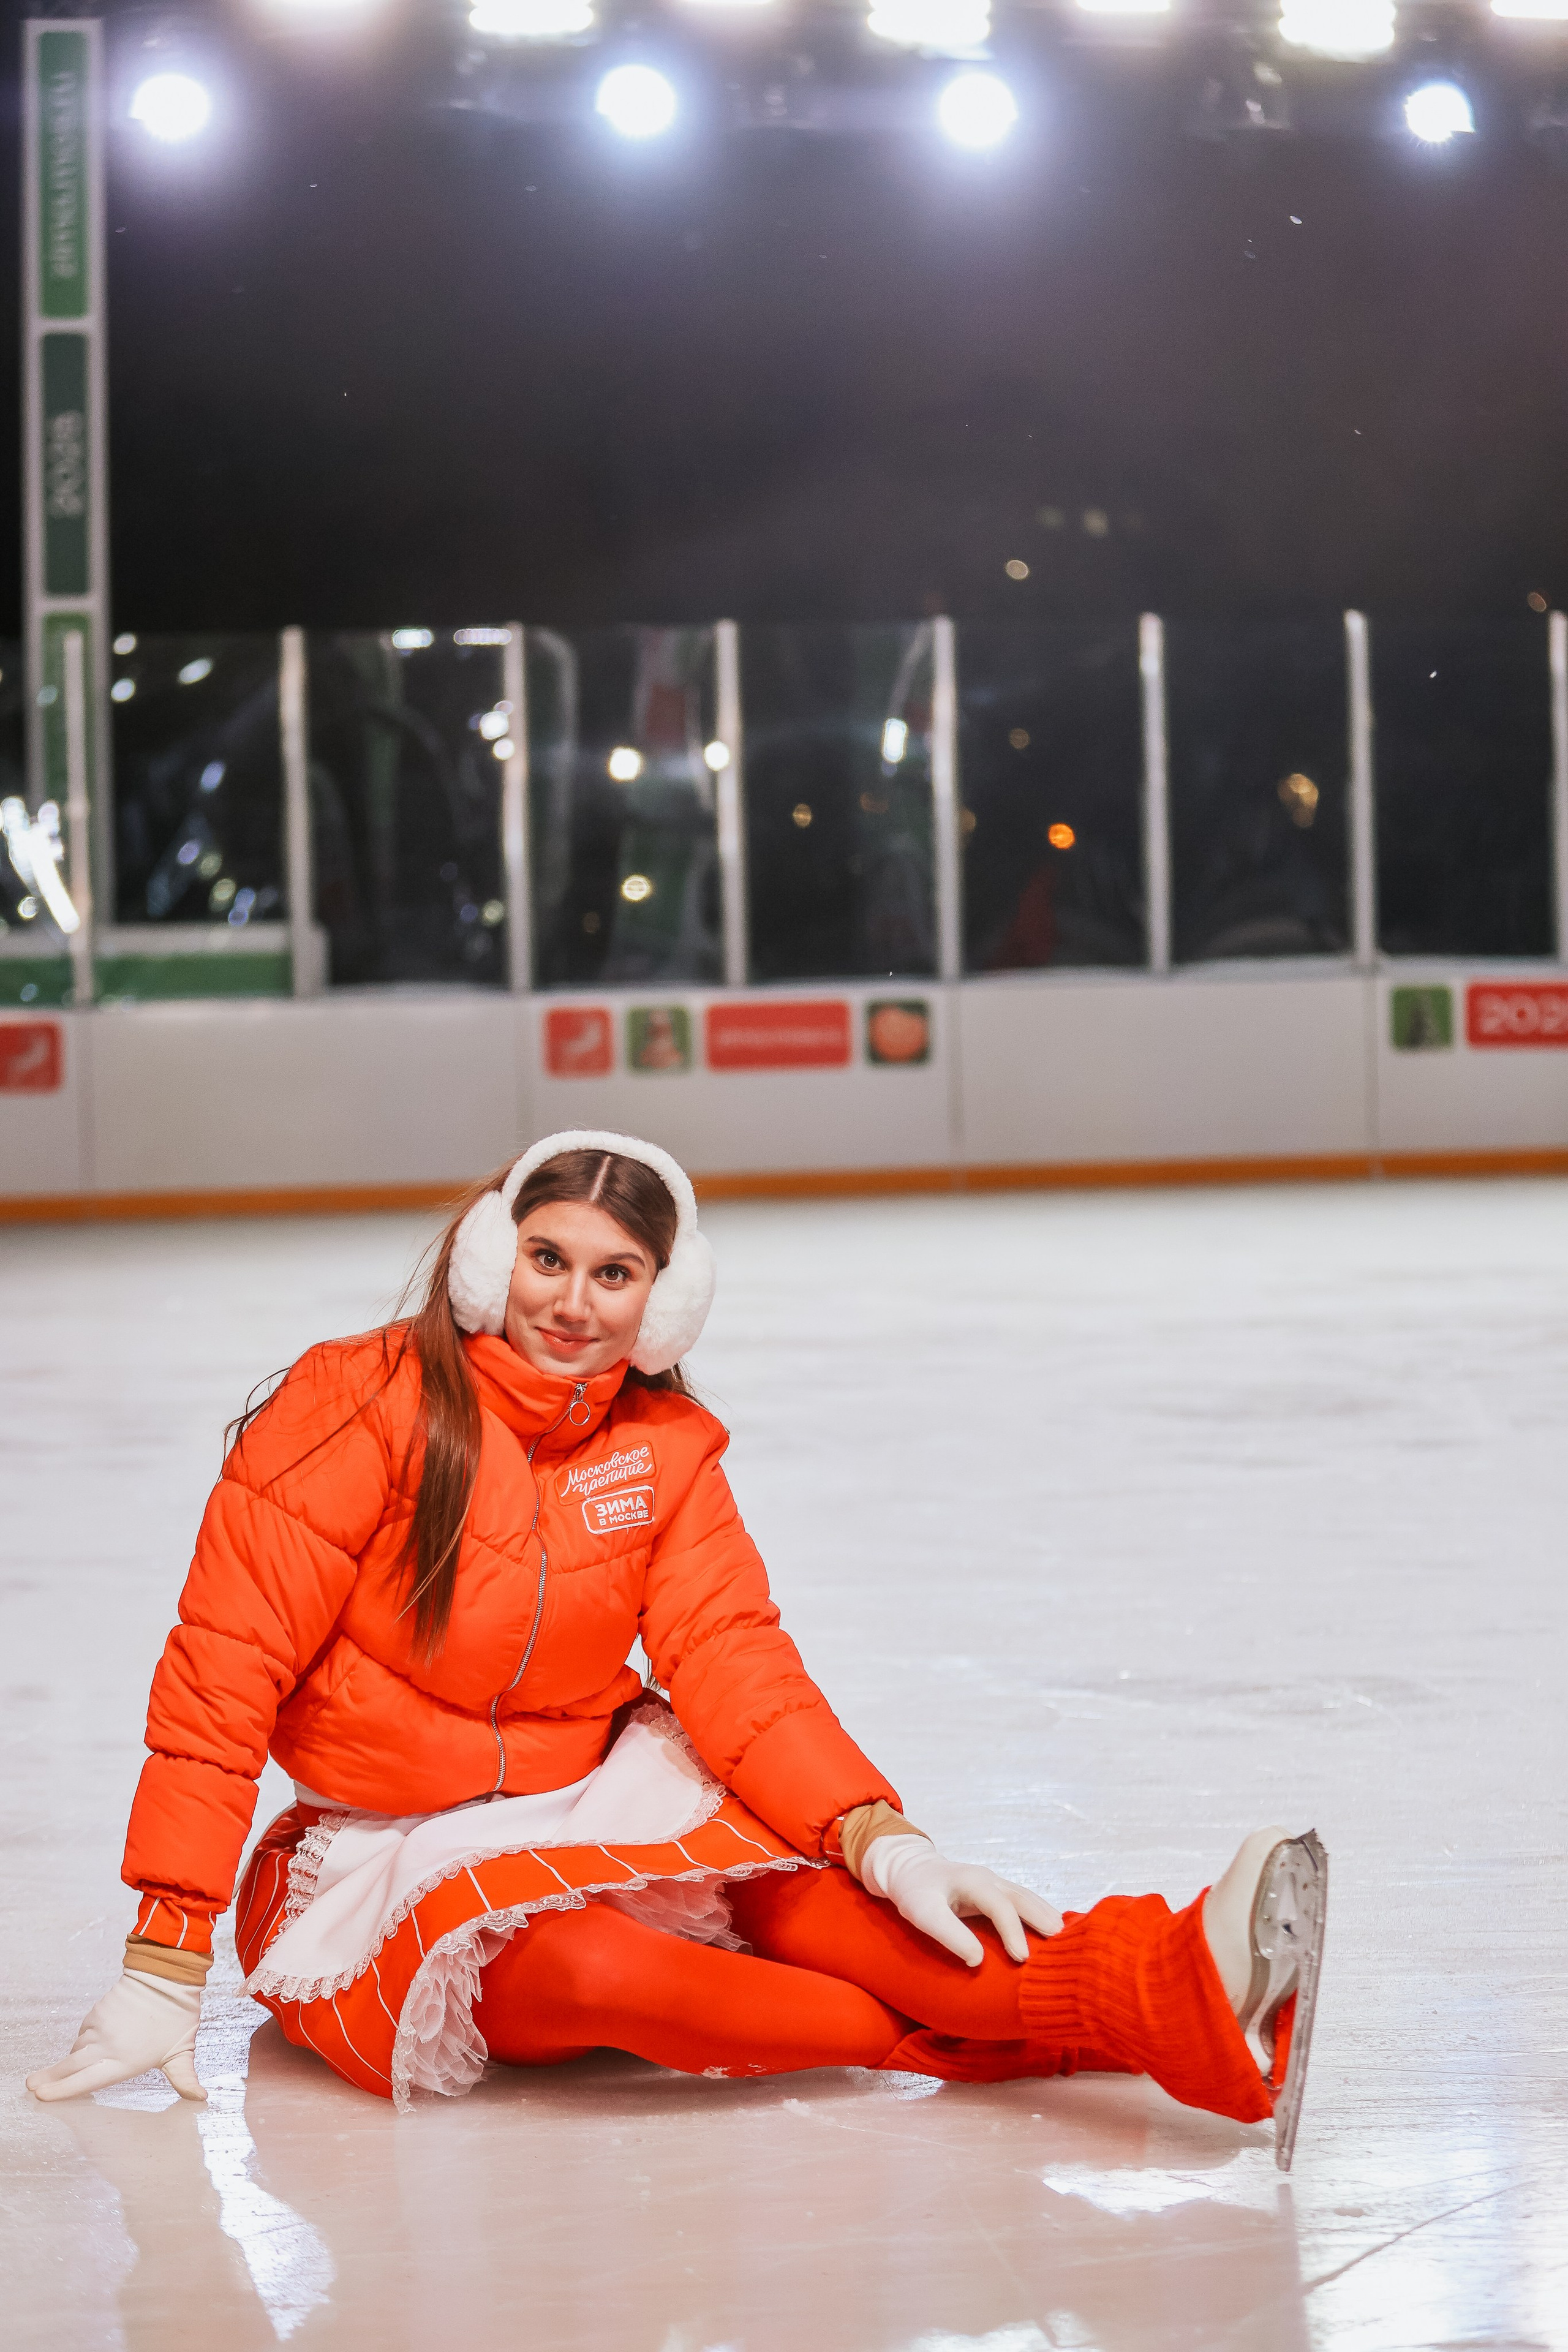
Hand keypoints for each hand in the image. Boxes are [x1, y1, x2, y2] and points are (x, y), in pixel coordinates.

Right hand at [25, 1970, 204, 2103]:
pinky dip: (84, 2040)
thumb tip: (200, 2098)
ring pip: (78, 2049)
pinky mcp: (97, 2011)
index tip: (41, 2095)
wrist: (167, 1972)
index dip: (62, 2090)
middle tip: (31, 2087)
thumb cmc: (177, 2013)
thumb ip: (185, 2078)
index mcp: (124, 2060)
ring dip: (70, 2061)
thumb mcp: (182, 2050)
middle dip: (49, 2079)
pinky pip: (85, 2031)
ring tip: (59, 2073)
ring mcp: (99, 2027)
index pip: (86, 2080)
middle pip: (70, 2067)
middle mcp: (106, 2046)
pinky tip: (90, 2045)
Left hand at [860, 1835, 1062, 1966]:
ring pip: (1026, 1898)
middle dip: (1042, 1918)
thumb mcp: (923, 1913)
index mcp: (973, 1881)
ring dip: (1044, 1915)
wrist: (907, 1868)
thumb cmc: (914, 1892)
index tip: (1022, 1959)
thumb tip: (977, 1961)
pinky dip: (1037, 1914)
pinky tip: (1049, 1929)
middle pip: (1022, 1898)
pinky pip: (1021, 1902)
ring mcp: (993, 1884)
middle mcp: (988, 1879)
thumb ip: (949, 1934)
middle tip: (1063, 1944)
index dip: (1013, 1931)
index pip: (1000, 1906)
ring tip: (1065, 1938)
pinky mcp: (993, 1893)